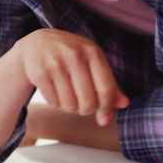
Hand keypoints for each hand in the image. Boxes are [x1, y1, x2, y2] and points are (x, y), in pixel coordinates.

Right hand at [15, 29, 129, 125]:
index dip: (107, 108)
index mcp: (93, 52)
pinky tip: (55, 89)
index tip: (103, 120)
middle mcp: (75, 56)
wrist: (38, 42)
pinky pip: (54, 103)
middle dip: (86, 109)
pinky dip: (56, 102)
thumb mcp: (93, 62)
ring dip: (70, 107)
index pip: (106, 88)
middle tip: (82, 104)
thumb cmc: (72, 55)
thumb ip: (109, 83)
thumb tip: (124, 104)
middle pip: (88, 102)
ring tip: (68, 94)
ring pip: (70, 105)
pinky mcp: (40, 73)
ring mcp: (56, 64)